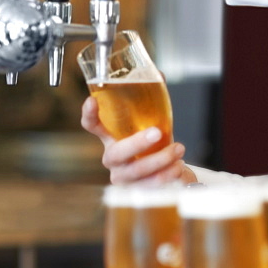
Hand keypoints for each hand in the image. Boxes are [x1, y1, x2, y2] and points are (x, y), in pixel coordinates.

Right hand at [82, 96, 197, 184]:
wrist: (166, 170)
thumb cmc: (154, 143)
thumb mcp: (152, 120)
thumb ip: (152, 99)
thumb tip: (158, 75)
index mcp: (110, 137)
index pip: (92, 125)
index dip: (89, 114)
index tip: (92, 100)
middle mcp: (112, 158)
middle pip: (116, 153)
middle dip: (136, 143)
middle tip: (157, 133)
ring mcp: (122, 177)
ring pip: (136, 171)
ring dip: (160, 160)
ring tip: (179, 149)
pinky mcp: (136, 191)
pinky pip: (148, 187)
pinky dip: (165, 176)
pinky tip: (177, 167)